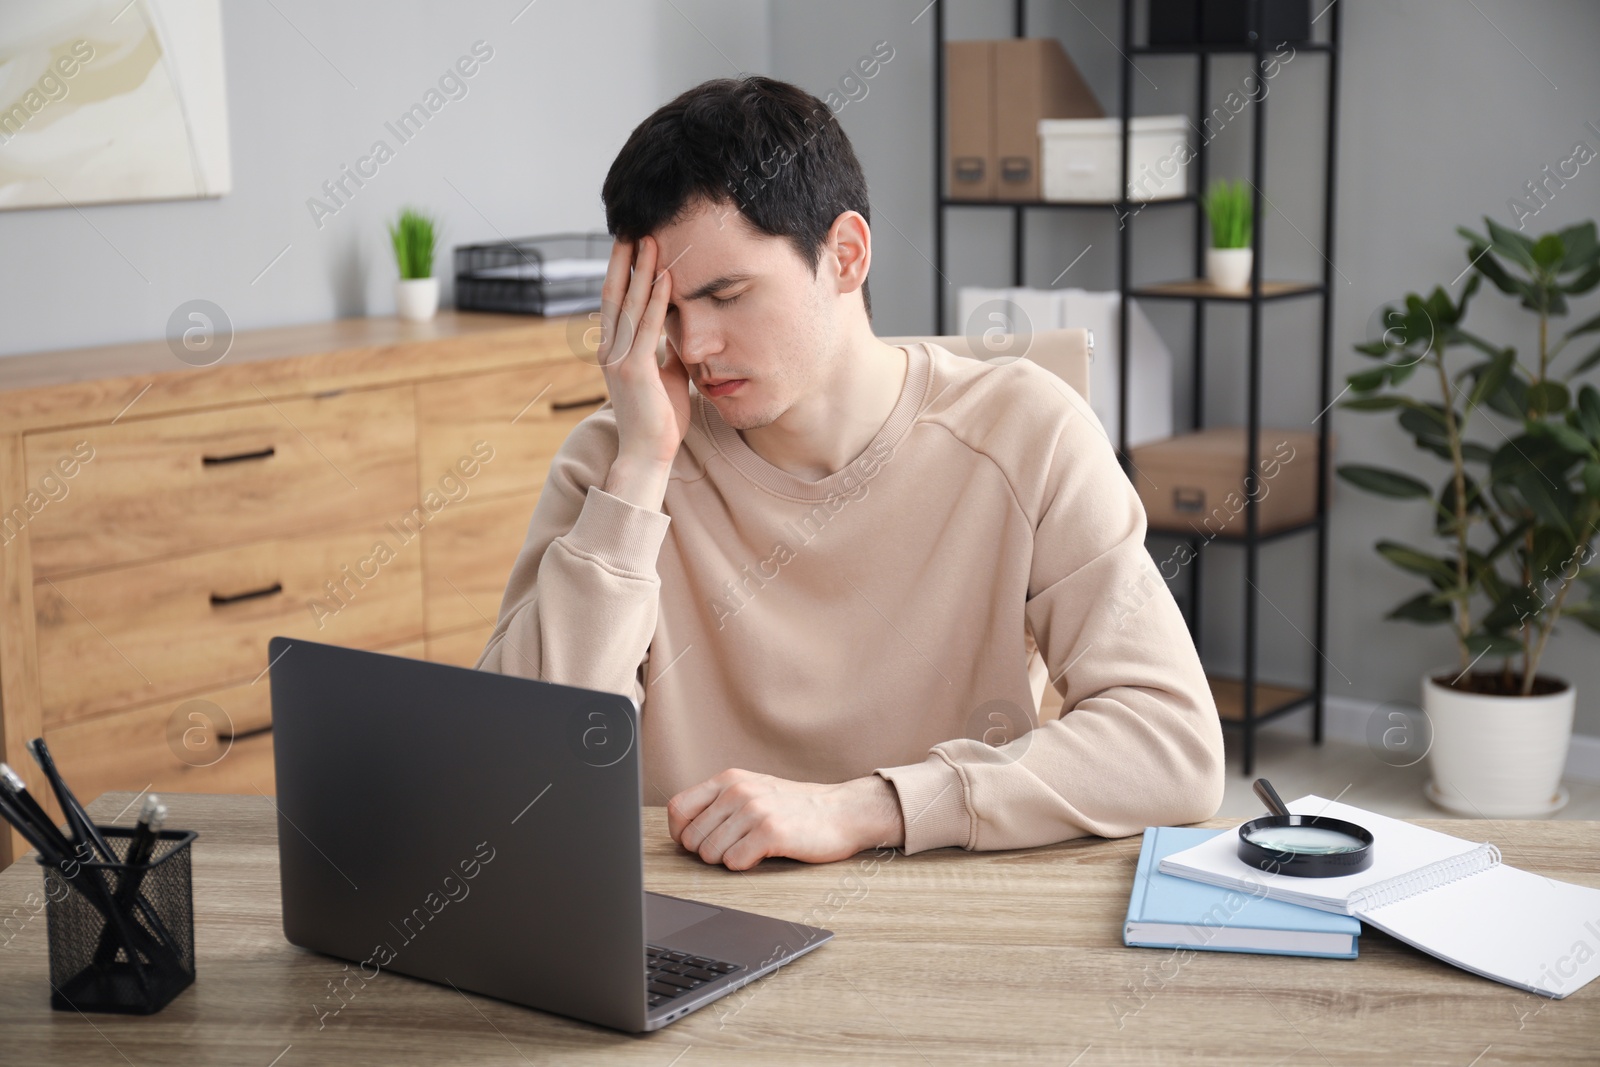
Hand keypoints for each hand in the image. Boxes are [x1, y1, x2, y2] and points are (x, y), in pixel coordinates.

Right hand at [595, 235, 690, 468]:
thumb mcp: (665, 374)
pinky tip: (665, 278)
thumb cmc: (659, 419)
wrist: (647, 454)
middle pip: (615, 294)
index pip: (616, 303)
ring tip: (651, 240)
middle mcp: (610, 350)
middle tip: (633, 227)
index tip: (632, 244)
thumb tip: (678, 328)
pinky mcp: (634, 370)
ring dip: (641, 270)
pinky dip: (656, 301)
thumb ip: (666, 349)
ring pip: (629, 305)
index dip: (622, 272)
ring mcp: (619, 359)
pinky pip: (647, 327)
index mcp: (615, 351)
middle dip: (624, 260)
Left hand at [665, 769, 904, 870]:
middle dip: (707, 852)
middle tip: (734, 848)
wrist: (841, 812)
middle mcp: (738, 790)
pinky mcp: (770, 832)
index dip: (680, 833)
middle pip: (692, 838)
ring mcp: (754, 810)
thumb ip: (720, 801)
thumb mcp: (753, 790)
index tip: (695, 843)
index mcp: (729, 779)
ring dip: (728, 860)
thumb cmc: (796, 807)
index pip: (678, 808)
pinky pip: (733, 863)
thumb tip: (682, 828)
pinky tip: (762, 854)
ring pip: (710, 854)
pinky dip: (745, 866)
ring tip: (751, 849)